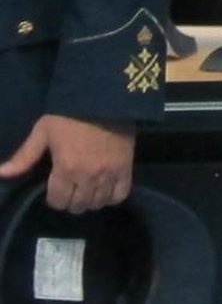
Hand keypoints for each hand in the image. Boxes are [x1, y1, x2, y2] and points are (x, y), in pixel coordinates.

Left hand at [0, 114, 135, 211]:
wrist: (104, 98)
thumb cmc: (70, 115)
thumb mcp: (43, 132)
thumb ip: (24, 156)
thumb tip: (0, 173)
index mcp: (66, 168)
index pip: (58, 201)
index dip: (54, 198)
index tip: (55, 189)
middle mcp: (88, 176)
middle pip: (78, 205)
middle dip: (71, 201)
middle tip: (71, 190)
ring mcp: (109, 173)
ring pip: (98, 202)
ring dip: (90, 201)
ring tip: (87, 191)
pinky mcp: (126, 167)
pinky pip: (120, 194)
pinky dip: (112, 197)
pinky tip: (106, 190)